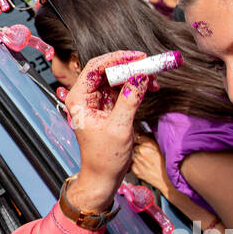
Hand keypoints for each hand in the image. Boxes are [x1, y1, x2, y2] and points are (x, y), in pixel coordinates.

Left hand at [65, 51, 152, 202]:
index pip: (95, 68)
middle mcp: (86, 97)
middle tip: (150, 66)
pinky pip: (122, 89)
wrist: (103, 176)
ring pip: (117, 78)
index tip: (137, 57)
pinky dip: (135, 86)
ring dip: (135, 76)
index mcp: (79, 99)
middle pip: (107, 70)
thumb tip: (141, 77)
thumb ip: (129, 100)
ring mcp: (97, 101)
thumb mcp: (119, 127)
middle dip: (130, 67)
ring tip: (153, 79)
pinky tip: (149, 87)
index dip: (117, 59)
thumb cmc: (103, 158)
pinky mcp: (108, 106)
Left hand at [131, 135, 167, 191]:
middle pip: (134, 145)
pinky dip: (136, 164)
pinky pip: (132, 163)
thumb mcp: (163, 147)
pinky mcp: (135, 170)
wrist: (169, 181)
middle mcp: (141, 152)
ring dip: (136, 155)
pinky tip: (144, 166)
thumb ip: (152, 140)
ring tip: (146, 159)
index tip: (138, 137)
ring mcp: (137, 161)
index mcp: (148, 144)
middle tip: (145, 151)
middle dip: (138, 147)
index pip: (137, 135)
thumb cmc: (169, 165)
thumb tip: (145, 135)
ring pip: (132, 154)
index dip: (138, 136)